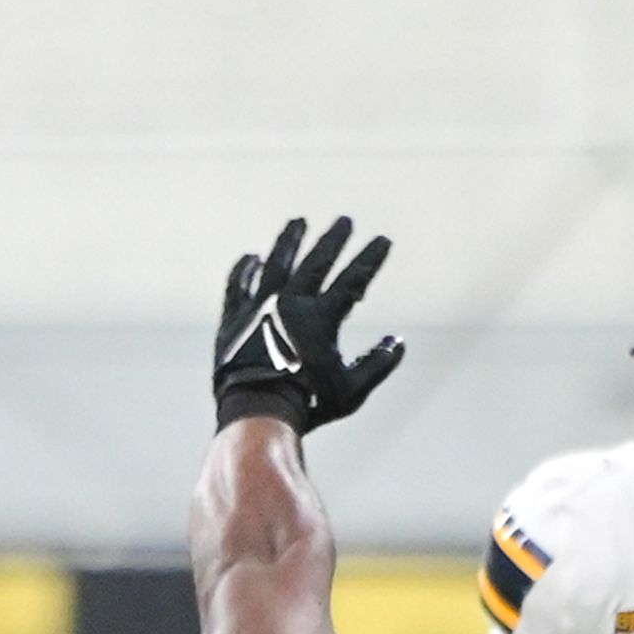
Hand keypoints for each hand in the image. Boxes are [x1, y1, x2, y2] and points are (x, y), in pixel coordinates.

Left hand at [213, 217, 405, 434]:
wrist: (256, 413)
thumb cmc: (308, 405)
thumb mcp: (351, 391)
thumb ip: (377, 364)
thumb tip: (399, 342)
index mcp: (321, 318)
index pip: (353, 279)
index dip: (370, 258)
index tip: (382, 240)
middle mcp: (290, 303)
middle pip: (316, 262)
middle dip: (333, 239)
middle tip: (344, 221)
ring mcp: (260, 307)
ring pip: (276, 263)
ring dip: (289, 240)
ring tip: (298, 221)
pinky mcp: (234, 319)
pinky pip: (238, 286)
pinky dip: (244, 270)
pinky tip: (251, 257)